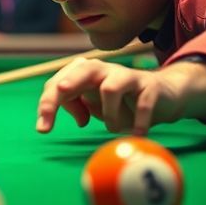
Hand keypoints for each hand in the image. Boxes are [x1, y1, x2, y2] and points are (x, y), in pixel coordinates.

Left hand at [36, 58, 186, 135]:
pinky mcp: (150, 86)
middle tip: (58, 104)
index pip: (59, 83)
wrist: (162, 94)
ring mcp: (127, 76)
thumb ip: (75, 105)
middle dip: (66, 88)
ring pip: (110, 87)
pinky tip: (137, 134)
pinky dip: (138, 122)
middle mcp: (104, 69)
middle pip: (81, 70)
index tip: (43, 129)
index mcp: (84, 73)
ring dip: (109, 115)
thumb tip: (74, 115)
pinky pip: (142, 103)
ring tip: (113, 129)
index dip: (48, 104)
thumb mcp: (92, 104)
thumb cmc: (120, 101)